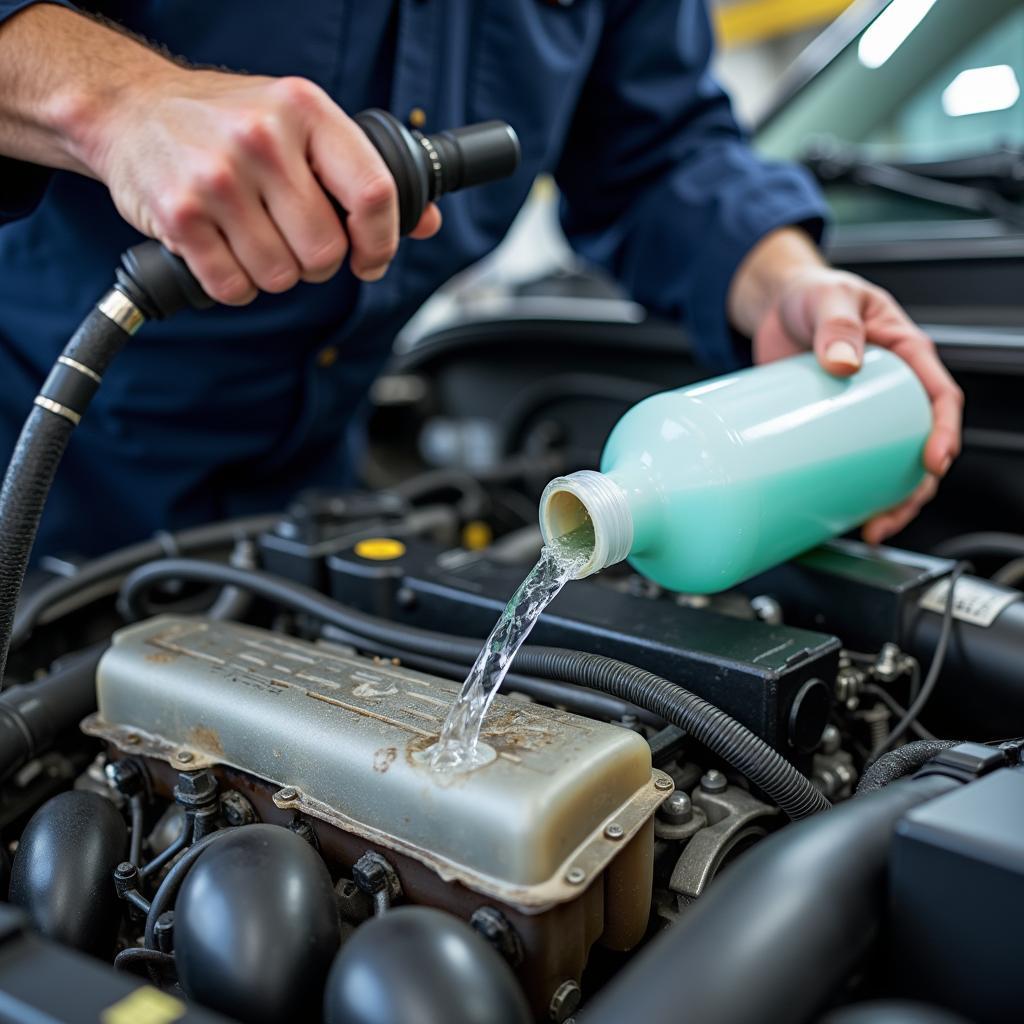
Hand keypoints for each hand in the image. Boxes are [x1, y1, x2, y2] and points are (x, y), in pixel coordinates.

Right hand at [79, 68, 440, 302]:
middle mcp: (262, 139)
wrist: (130, 110)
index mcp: (305, 110)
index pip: (373, 193)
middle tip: (296, 242)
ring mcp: (217, 177)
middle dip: (318, 262)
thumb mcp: (300, 124)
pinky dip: (236, 284)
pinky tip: (225, 252)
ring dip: (274, 274)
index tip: (371, 259)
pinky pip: (234, 288)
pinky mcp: (181, 216)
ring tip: (254, 239)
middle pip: (326, 251)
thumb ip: (362, 172)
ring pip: (282, 276)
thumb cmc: (227, 121)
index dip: (381, 243)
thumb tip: (428, 221)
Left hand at [753, 265, 962, 543]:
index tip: (933, 460)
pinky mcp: (831, 426)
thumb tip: (843, 363)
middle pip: (919, 445)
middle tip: (891, 515)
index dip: (944, 433)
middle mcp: (891, 388)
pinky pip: (851, 463)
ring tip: (870, 528)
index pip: (940, 398)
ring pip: (889, 464)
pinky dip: (852, 493)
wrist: (775, 304)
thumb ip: (837, 325)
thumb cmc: (814, 293)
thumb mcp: (830, 299)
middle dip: (915, 489)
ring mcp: (862, 412)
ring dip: (887, 501)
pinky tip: (842, 516)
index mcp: (906, 353)